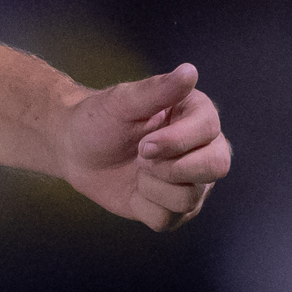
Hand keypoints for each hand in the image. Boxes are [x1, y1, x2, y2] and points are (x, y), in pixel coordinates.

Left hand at [60, 63, 230, 230]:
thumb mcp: (123, 101)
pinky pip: (167, 219)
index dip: (176, 142)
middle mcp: (203, 149)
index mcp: (197, 116)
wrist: (75, 150)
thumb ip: (157, 90)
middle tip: (142, 158)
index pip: (209, 131)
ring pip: (189, 199)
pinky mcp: (174, 209)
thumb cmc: (100, 119)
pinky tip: (134, 190)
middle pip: (216, 166)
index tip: (143, 144)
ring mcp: (192, 182)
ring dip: (151, 187)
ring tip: (137, 170)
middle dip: (172, 169)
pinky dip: (142, 206)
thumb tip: (190, 72)